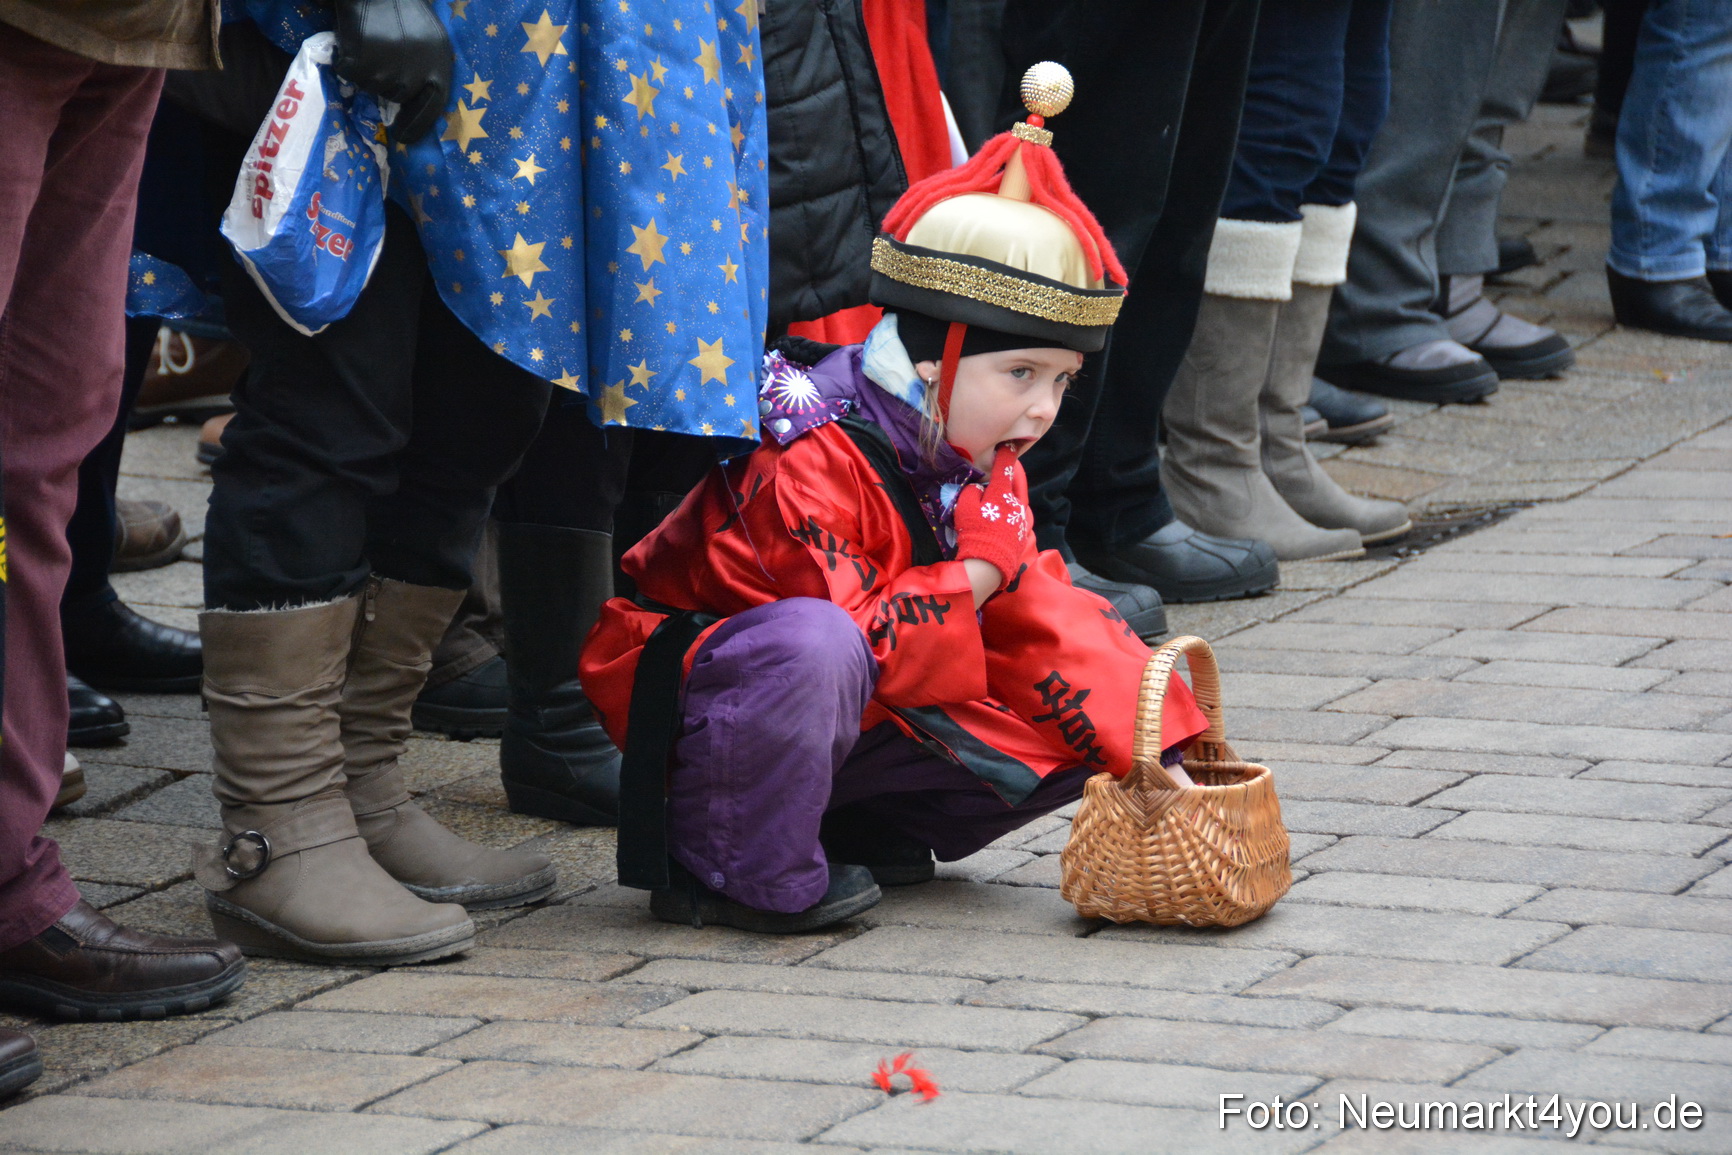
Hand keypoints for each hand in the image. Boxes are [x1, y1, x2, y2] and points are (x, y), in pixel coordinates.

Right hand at [334, 0, 453, 142]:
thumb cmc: (405, 12)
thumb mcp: (431, 42)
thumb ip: (430, 71)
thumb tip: (417, 106)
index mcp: (439, 66)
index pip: (432, 107)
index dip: (417, 125)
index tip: (403, 137)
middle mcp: (415, 72)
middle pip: (397, 96)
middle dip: (388, 83)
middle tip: (383, 58)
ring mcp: (387, 69)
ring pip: (372, 85)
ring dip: (368, 71)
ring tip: (372, 46)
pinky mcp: (360, 61)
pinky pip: (349, 72)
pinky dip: (346, 61)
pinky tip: (354, 42)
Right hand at [952, 445, 1033, 597]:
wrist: (989, 563)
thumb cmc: (975, 532)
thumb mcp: (964, 507)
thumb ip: (971, 492)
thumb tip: (979, 488)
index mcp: (1002, 494)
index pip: (1005, 468)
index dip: (1006, 454)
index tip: (1007, 446)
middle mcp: (1016, 503)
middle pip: (1014, 484)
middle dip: (1009, 478)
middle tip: (1003, 475)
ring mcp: (1021, 518)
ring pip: (1015, 501)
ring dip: (1008, 498)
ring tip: (997, 505)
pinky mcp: (1022, 531)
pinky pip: (1016, 516)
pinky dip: (1009, 514)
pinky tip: (1000, 522)